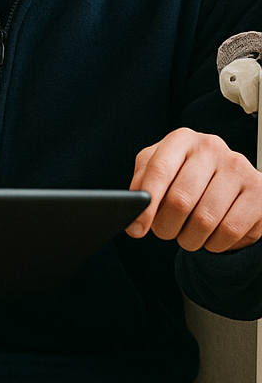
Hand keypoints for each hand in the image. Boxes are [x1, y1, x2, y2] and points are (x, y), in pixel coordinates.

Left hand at [128, 127, 261, 251]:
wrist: (228, 180)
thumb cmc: (184, 174)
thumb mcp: (158, 170)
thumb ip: (141, 185)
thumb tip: (133, 214)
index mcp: (182, 139)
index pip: (158, 171)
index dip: (145, 206)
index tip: (136, 230)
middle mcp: (212, 148)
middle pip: (180, 200)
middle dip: (166, 226)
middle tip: (164, 232)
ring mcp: (239, 168)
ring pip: (205, 220)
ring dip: (190, 238)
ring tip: (187, 235)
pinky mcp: (260, 192)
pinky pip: (230, 231)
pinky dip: (215, 243)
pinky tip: (211, 236)